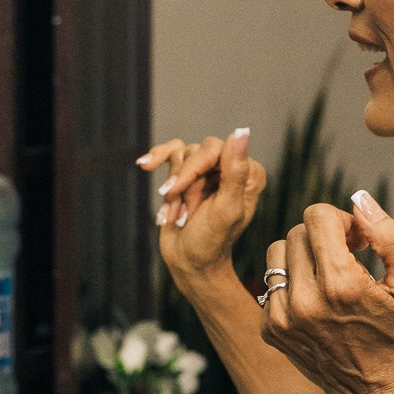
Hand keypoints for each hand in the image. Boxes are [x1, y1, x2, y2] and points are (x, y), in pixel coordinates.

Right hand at [141, 129, 262, 302]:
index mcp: (248, 173)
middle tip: (182, 214)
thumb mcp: (225, 210)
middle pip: (196, 152)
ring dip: (173, 190)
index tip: (175, 192)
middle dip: (183, 185)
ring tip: (176, 215)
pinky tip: (145, 165)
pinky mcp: (188, 173)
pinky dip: (157, 161)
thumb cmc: (210, 242)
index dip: (192, 170)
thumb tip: (241, 131)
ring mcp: (209, 169)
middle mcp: (231, 167)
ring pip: (181, 156)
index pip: (215, 149)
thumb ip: (235, 172)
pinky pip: (170, 152)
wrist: (189, 262)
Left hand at [260, 192, 393, 393]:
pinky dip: (291, 284)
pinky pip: (270, 283)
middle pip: (296, 231)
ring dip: (302, 256)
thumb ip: (391, 236)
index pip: (316, 216)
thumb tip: (359, 200)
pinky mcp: (268, 329)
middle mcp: (304, 301)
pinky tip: (316, 302)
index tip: (357, 241)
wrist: (373, 389)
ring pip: (276, 252)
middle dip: (323, 237)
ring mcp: (281, 317)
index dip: (341, 221)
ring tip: (328, 277)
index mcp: (340, 285)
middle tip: (347, 258)